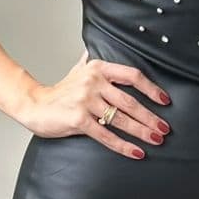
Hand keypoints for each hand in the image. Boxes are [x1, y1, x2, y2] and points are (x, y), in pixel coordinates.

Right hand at [22, 47, 170, 158]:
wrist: (34, 105)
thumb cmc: (60, 92)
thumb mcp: (77, 70)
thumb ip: (91, 61)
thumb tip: (98, 45)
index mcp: (97, 68)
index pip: (132, 76)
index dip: (151, 89)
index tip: (164, 101)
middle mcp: (93, 82)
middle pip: (130, 101)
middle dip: (150, 117)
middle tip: (164, 129)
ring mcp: (85, 100)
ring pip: (121, 119)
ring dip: (142, 131)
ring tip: (156, 139)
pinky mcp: (78, 119)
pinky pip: (106, 135)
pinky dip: (123, 146)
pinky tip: (136, 152)